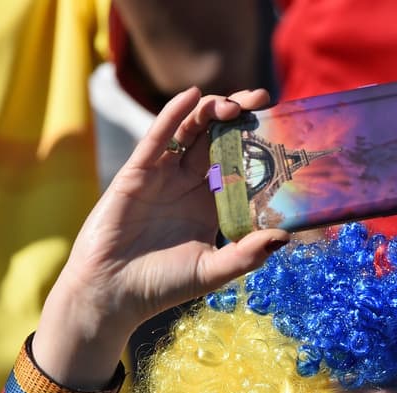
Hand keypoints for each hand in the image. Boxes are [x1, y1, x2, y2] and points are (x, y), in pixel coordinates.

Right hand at [46, 87, 289, 347]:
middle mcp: (188, 185)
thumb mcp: (212, 271)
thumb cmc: (162, 285)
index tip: (279, 127)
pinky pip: (157, 138)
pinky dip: (174, 114)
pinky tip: (192, 97)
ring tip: (233, 102)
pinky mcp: (137, 173)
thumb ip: (246, 255)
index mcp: (210, 205)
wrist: (112, 292)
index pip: (238, 164)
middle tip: (261, 99)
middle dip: (238, 116)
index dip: (256, 143)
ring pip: (190, 132)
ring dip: (211, 111)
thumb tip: (284, 237)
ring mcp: (162, 176)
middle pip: (217, 139)